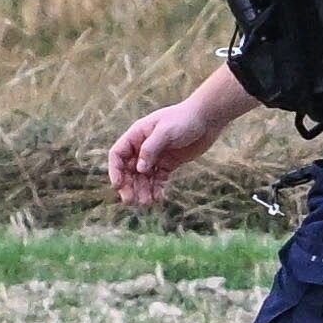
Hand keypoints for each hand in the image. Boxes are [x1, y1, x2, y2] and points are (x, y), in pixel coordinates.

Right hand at [101, 87, 225, 214]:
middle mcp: (143, 147)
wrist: (207, 119)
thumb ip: (150, 149)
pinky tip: (159, 199)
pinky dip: (157, 190)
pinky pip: (158, 180)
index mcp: (137, 135)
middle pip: (128, 170)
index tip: (118, 185)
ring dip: (142, 191)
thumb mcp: (166, 131)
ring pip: (143, 178)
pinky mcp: (168, 164)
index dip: (115, 171)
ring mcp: (156, 156)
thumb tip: (139, 169)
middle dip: (128, 186)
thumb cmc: (185, 119)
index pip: (118, 155)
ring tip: (147, 203)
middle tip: (131, 202)